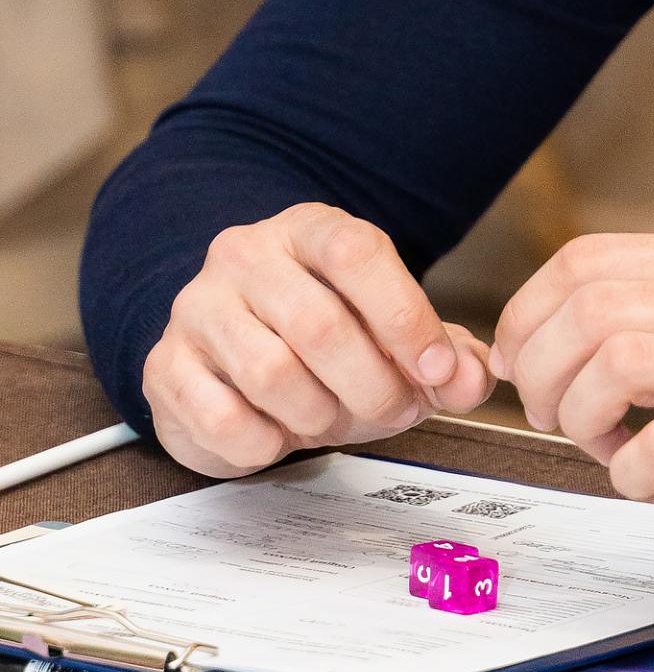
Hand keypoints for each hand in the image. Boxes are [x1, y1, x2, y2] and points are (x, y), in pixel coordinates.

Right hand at [143, 202, 493, 476]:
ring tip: (331, 419)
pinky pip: (222, 418)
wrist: (231, 358)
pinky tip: (277, 432)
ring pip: (271, 374)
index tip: (439, 370)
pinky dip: (265, 442)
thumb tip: (471, 379)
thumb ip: (445, 355)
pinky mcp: (164, 366)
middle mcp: (245, 255)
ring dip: (319, 416)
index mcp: (308, 229)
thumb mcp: (391, 337)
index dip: (405, 316)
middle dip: (373, 386)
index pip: (355, 252)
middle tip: (395, 412)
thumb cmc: (323, 343)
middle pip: (319, 324)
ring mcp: (197, 308)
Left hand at [490, 231, 653, 586]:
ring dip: (583, 417)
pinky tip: (652, 482)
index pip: (588, 260)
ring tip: (606, 445)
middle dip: (542, 372)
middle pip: (590, 309)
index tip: (521, 361)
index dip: (527, 314)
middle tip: (555, 416)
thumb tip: (542, 331)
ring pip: (616, 363)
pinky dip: (631, 473)